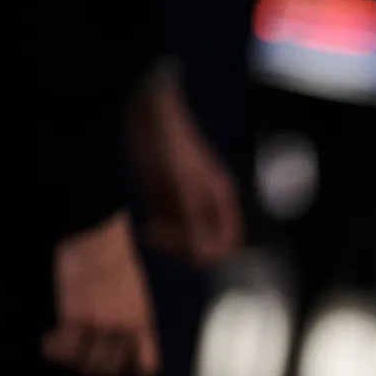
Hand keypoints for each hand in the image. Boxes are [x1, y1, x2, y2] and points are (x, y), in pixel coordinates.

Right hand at [43, 211, 161, 375]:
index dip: (128, 372)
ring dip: (67, 360)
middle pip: (107, 371)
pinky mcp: (74, 318)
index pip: (146, 368)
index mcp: (143, 323)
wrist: (94, 236)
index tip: (112, 366)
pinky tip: (48, 337)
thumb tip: (121, 343)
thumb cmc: (111, 260)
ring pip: (82, 365)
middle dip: (89, 369)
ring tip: (59, 346)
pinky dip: (51, 348)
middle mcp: (125, 329)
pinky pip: (61, 350)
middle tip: (75, 357)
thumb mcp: (135, 293)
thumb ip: (132, 321)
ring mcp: (100, 326)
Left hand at [127, 67, 242, 266]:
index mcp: (220, 200)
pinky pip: (167, 229)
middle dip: (185, 246)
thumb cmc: (171, 148)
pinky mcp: (164, 202)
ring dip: (169, 243)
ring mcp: (185, 204)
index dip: (212, 252)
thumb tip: (202, 258)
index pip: (228, 240)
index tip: (188, 250)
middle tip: (163, 235)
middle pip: (205, 244)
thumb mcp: (184, 187)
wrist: (146, 117)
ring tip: (151, 231)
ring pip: (184, 239)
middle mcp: (206, 205)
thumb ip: (195, 223)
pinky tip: (147, 227)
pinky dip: (158, 234)